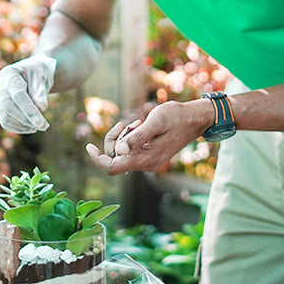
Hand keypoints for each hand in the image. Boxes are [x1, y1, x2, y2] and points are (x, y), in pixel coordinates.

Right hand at [0, 55, 56, 133]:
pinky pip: (5, 122)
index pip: (17, 95)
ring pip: (5, 117)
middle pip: (8, 107)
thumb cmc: (36, 74)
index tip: (41, 122)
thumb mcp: (41, 77)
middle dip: (26, 119)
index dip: (29, 110)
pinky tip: (31, 127)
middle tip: (44, 126)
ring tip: (41, 126)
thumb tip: (41, 108)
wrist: (29, 74)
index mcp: (9, 74)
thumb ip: (40, 91)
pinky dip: (19, 128)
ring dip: (24, 125)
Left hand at [85, 100, 203, 174]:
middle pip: (114, 158)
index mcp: (145, 159)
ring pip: (122, 154)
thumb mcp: (155, 122)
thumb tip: (119, 151)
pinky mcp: (150, 156)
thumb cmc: (176, 116)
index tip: (88, 146)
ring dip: (122, 137)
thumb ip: (137, 136)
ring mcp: (148, 162)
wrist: (195, 119)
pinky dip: (130, 138)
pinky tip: (140, 126)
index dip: (97, 158)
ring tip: (137, 123)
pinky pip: (131, 150)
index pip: (112, 167)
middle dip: (113, 140)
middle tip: (124, 124)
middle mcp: (146, 165)